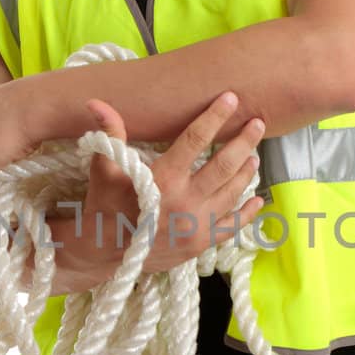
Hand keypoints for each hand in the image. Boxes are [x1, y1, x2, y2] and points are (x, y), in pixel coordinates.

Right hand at [80, 91, 266, 274]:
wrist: (103, 255)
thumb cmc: (104, 207)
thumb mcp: (104, 169)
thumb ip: (109, 135)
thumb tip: (95, 102)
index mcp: (163, 180)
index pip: (195, 140)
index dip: (214, 117)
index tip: (231, 98)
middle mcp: (185, 201)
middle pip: (224, 166)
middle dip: (244, 142)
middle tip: (258, 124)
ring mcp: (196, 225)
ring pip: (232, 193)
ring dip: (246, 172)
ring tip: (255, 155)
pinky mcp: (201, 244)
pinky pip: (232, 227)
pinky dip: (247, 213)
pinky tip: (257, 200)